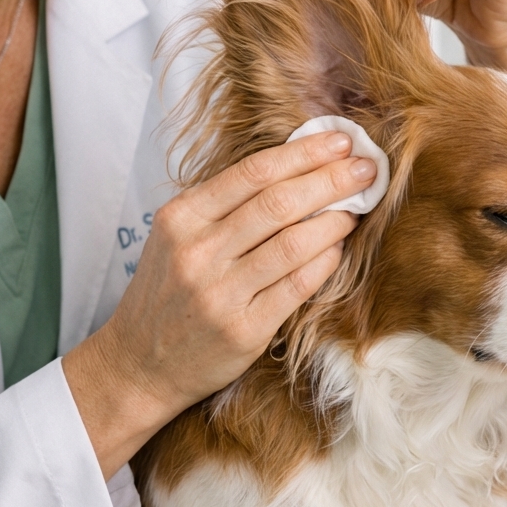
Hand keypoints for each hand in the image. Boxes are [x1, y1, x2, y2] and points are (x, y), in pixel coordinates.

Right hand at [63, 132, 376, 478]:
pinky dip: (325, 262)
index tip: (340, 142)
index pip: (253, 173)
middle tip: (367, 169)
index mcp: (181, 218)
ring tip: (357, 208)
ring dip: (335, 221)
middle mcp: (197, 252)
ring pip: (293, 244)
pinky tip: (338, 249)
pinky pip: (297, 286)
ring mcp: (220, 294)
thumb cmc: (169, 291)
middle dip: (331, 180)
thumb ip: (227, 204)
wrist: (140, 364)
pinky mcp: (244, 330)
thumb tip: (299, 167)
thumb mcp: (178, 236)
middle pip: (278, 203)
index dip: (304, 154)